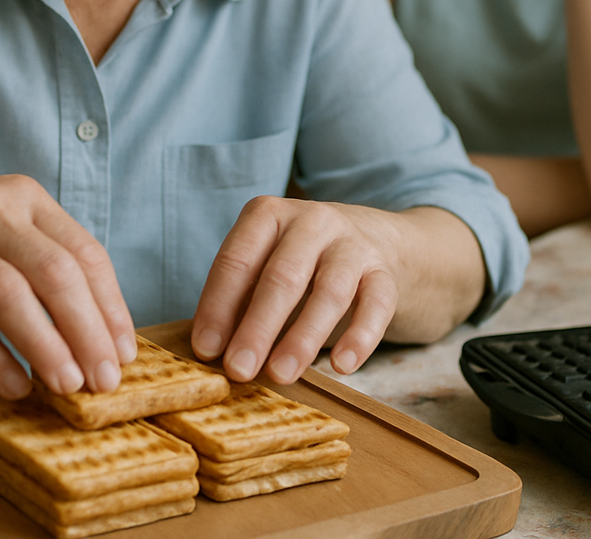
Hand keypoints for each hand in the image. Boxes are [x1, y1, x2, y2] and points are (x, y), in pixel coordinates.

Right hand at [0, 174, 135, 399]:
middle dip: (88, 331)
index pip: (85, 252)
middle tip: (105, 379)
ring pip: (11, 295)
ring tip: (68, 386)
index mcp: (26, 198)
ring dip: (46, 346)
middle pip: (56, 273)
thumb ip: (47, 258)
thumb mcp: (4, 223)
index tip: (124, 350)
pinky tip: (15, 386)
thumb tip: (99, 328)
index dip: (111, 305)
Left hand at [189, 196, 398, 384]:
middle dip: (257, 326)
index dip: (218, 305)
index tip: (206, 349)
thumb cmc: (301, 262)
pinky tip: (342, 366)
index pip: (237, 260)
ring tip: (281, 375)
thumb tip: (213, 351)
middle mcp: (311, 221)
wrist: (376, 238)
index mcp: (268, 214)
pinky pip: (376, 304)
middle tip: (238, 370)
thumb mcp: (264, 265)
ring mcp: (351, 243)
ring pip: (329, 291)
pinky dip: (360, 336)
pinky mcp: (384, 270)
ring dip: (302, 337)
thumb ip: (240, 301)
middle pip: (282, 276)